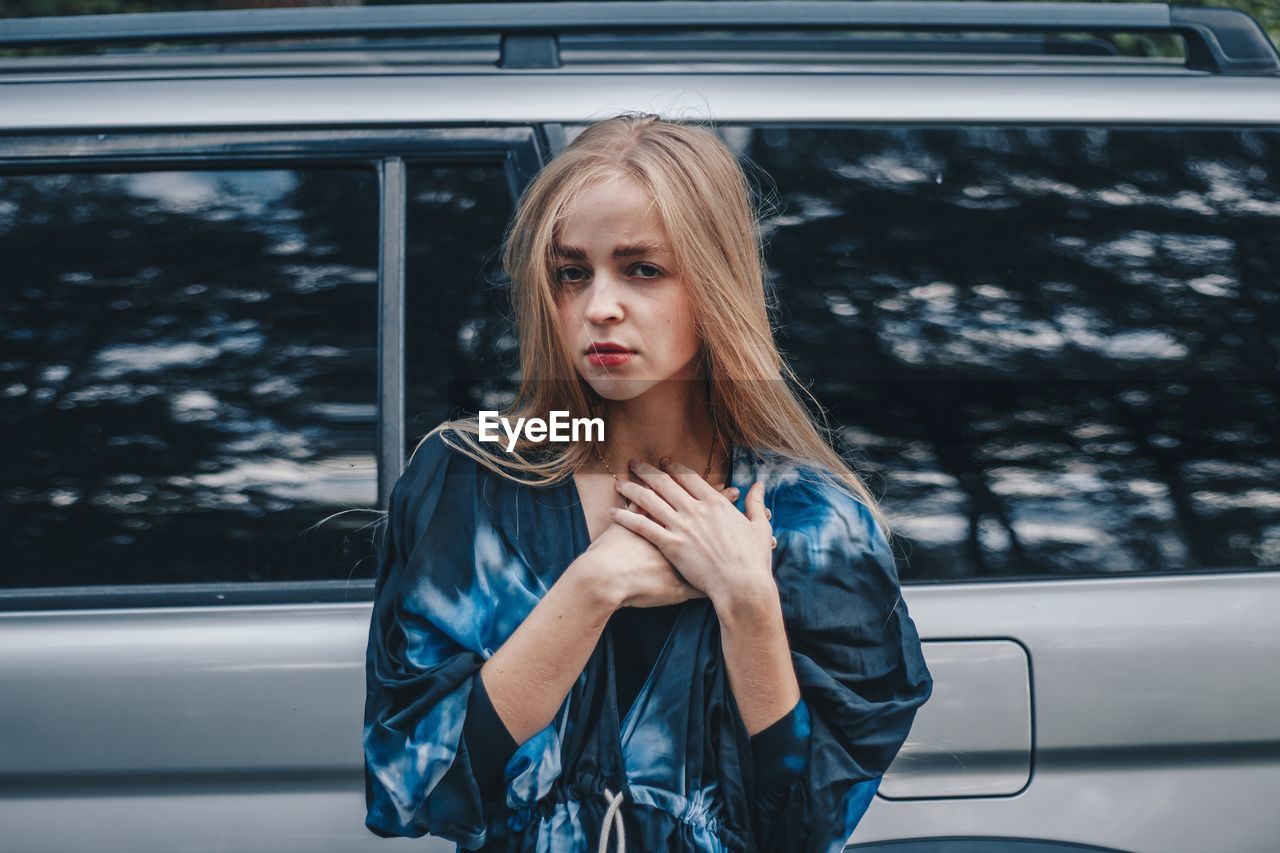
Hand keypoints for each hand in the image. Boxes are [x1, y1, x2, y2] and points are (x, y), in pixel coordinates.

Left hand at [610, 458, 774, 607]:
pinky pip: (642, 526)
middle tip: (634, 463)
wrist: (742, 586)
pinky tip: (613, 512)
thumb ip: (756, 504)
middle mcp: (695, 510)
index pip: (689, 477)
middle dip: (647, 471)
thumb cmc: (753, 560)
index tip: (663, 461)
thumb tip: (760, 485)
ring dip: (633, 489)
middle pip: (665, 483)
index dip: (673, 467)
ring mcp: (681, 526)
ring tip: (620, 482)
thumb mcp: (759, 527)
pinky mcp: (670, 545)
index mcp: (715, 503)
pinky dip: (626, 517)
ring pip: (650, 501)